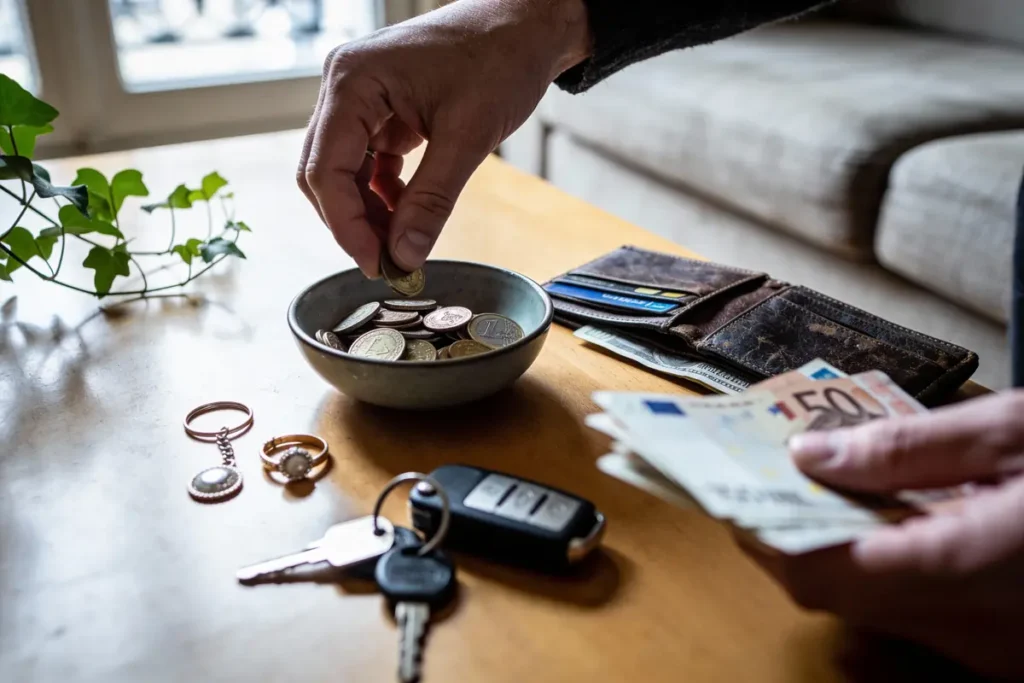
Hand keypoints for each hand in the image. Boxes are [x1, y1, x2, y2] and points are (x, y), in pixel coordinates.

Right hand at [298, 0, 591, 276]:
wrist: (526, 23)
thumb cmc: (501, 60)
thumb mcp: (469, 137)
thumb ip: (431, 201)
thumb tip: (404, 257)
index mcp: (354, 81)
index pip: (325, 169)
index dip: (346, 226)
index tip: (376, 265)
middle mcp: (345, 86)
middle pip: (323, 173)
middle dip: (353, 223)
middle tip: (389, 264)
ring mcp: (360, 98)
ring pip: (342, 172)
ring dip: (367, 213)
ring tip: (403, 245)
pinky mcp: (380, 110)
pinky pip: (366, 163)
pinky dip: (382, 195)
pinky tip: (407, 215)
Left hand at [740, 390, 1023, 678]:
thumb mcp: (1013, 432)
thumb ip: (908, 447)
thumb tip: (812, 454)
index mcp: (972, 565)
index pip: (822, 572)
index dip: (768, 532)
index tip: (739, 485)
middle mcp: (978, 629)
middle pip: (836, 595)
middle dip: (791, 536)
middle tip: (772, 477)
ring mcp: (993, 649)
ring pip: (872, 610)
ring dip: (836, 553)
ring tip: (825, 487)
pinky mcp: (1005, 649)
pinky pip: (916, 615)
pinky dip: (885, 568)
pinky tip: (888, 518)